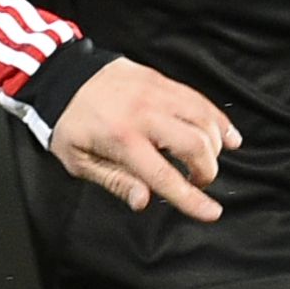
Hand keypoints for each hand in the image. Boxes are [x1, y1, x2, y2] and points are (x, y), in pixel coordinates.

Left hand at [49, 56, 236, 220]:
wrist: (63, 75)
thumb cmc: (69, 122)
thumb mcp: (80, 161)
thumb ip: (115, 181)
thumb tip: (144, 201)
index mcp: (121, 140)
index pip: (165, 176)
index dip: (191, 199)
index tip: (210, 213)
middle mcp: (144, 115)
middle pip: (196, 145)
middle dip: (206, 171)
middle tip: (198, 181)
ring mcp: (157, 94)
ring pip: (204, 120)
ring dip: (214, 145)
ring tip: (207, 159)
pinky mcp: (163, 81)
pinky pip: (200, 100)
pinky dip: (218, 120)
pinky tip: (226, 135)